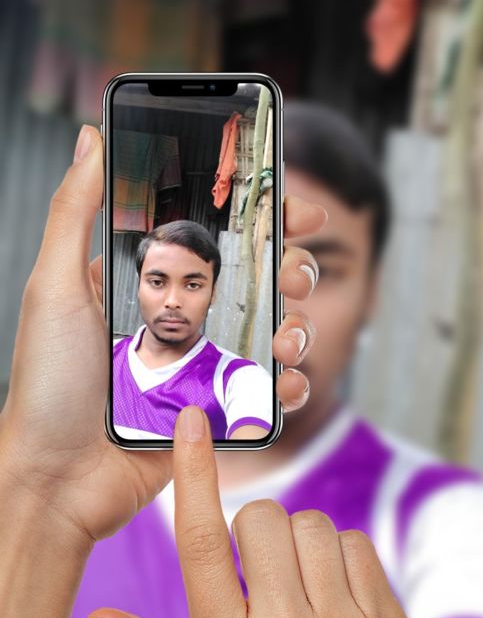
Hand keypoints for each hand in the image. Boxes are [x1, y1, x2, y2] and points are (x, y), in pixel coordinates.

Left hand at [0, 124, 325, 547]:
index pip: (219, 236)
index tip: (293, 207)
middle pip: (262, 279)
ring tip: (287, 338)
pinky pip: (272, 390)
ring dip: (300, 326)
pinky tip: (286, 382)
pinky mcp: (219, 410)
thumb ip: (76, 209)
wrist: (54, 481)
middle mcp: (188, 317)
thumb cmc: (47, 382)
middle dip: (292, 269)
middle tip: (292, 275)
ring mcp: (207, 364)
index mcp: (154, 281)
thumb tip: (91, 136)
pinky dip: (293, 384)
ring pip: (278, 330)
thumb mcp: (54, 285)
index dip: (263, 217)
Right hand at [88, 405, 428, 617]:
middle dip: (254, 530)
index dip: (193, 475)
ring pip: (313, 525)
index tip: (190, 424)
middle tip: (257, 570)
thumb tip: (104, 613)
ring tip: (297, 586)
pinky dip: (341, 557)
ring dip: (299, 542)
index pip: (202, 545)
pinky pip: (358, 545)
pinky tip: (334, 596)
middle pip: (262, 519)